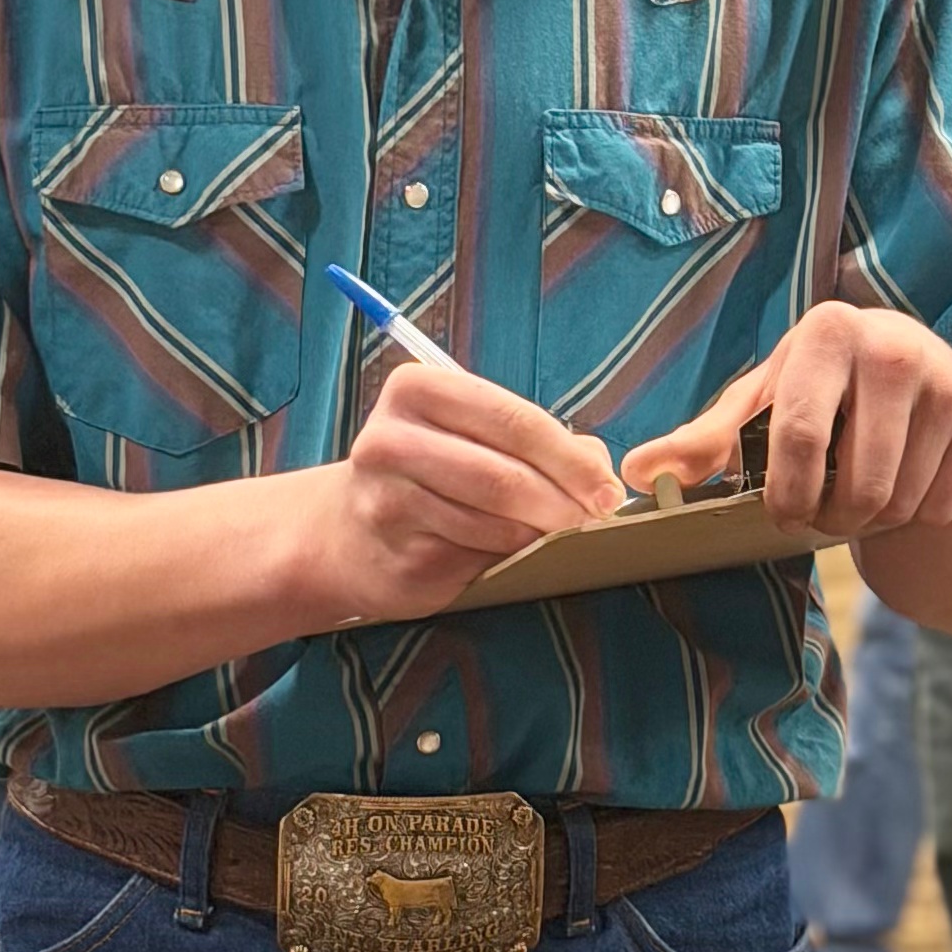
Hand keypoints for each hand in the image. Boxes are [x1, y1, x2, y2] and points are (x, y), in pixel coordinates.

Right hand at [313, 365, 625, 623]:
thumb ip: (534, 436)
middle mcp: (390, 442)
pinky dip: (509, 559)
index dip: (571, 458)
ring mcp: (387, 504)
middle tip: (597, 518)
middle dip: (564, 502)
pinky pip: (476, 561)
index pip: (513, 420)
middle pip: (504, 477)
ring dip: (540, 535)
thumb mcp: (471, 430)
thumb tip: (600, 467)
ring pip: (494, 525)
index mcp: (416, 390)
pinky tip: (515, 554)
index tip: (608, 487)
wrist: (344, 532)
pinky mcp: (397, 559)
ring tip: (561, 534)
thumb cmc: (429, 466)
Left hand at [620, 302, 951, 538]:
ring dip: (876, 518)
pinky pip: (943, 508)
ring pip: (902, 502)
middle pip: (859, 484)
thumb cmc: (818, 391)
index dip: (788, 496)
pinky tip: (908, 480)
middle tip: (826, 507)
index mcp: (828, 331)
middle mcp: (894, 346)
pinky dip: (920, 515)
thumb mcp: (760, 404)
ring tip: (864, 486)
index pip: (801, 435)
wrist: (917, 374)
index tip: (784, 515)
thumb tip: (637, 475)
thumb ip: (702, 441)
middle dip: (834, 516)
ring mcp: (948, 382)